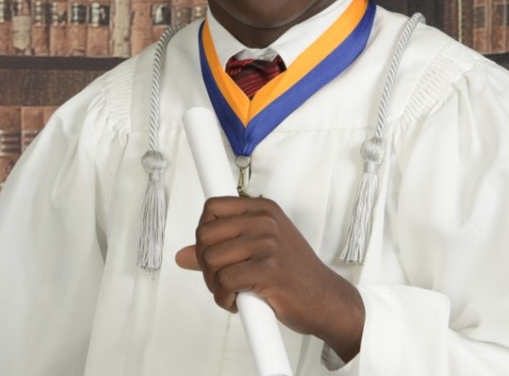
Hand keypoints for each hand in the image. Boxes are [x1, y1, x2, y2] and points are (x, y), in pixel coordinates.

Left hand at [175, 196, 364, 362]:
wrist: (326, 298)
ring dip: (214, 285)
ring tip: (231, 292)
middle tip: (220, 279)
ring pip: (210, 260)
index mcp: (263, 209)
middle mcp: (265, 221)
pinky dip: (224, 299)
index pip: (212, 207)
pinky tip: (238, 302)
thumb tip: (182, 255)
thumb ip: (222, 248)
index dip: (203, 232)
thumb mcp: (261, 249)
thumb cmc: (294, 273)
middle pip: (205, 234)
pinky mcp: (268, 270)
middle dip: (204, 263)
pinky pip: (224, 282)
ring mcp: (267, 244)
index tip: (210, 251)